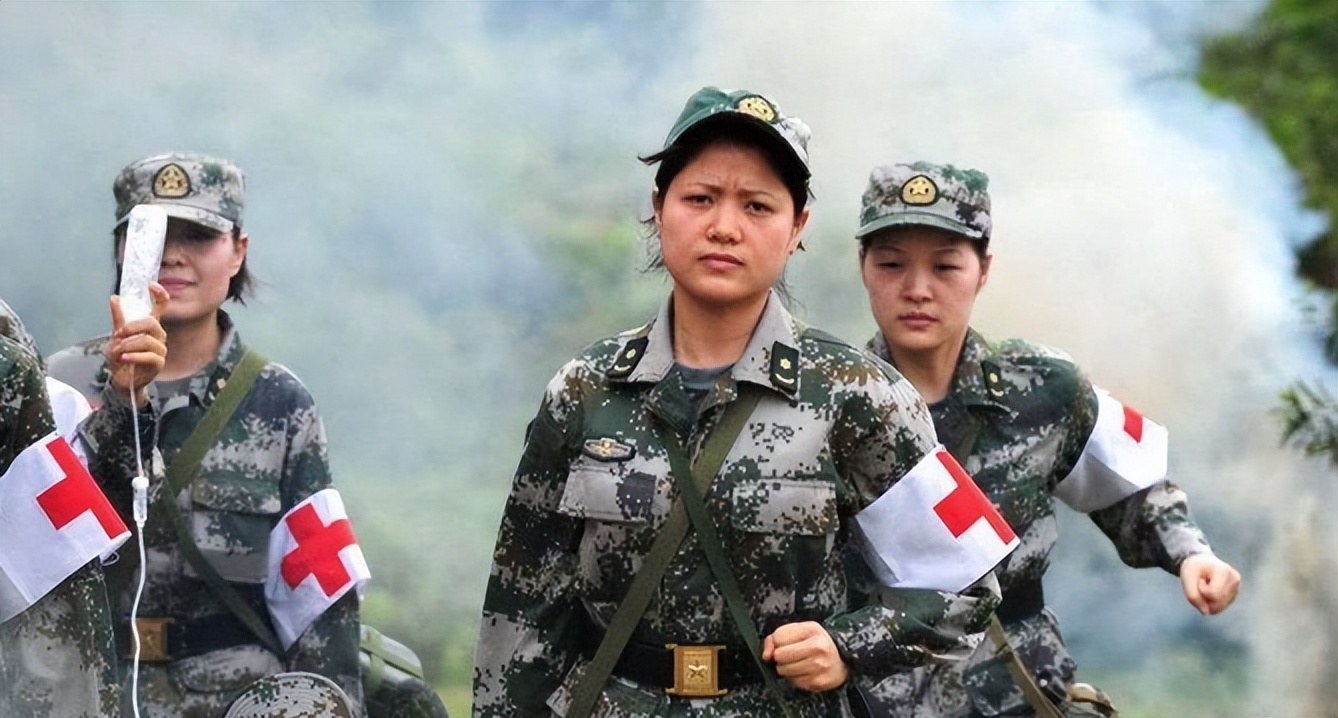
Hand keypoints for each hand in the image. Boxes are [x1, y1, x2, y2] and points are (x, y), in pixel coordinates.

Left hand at [104, 282, 168, 407]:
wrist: (120, 380)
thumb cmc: (120, 357)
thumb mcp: (116, 336)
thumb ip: (118, 319)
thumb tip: (115, 298)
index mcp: (149, 326)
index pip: (161, 307)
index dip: (160, 295)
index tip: (151, 286)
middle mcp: (157, 336)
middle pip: (152, 323)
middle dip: (133, 327)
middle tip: (118, 334)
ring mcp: (159, 350)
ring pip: (148, 340)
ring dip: (129, 344)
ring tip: (118, 351)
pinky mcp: (158, 364)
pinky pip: (150, 356)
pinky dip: (134, 356)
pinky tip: (124, 358)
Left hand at [761, 621, 847, 692]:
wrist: (843, 659)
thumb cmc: (818, 642)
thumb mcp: (801, 630)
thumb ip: (779, 635)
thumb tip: (766, 655)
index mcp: (812, 630)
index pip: (778, 637)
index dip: (778, 641)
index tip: (786, 643)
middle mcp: (817, 648)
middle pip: (779, 655)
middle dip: (780, 656)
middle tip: (791, 654)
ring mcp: (818, 667)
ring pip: (783, 670)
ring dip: (786, 668)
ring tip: (799, 663)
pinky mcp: (816, 683)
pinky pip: (792, 681)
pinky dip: (795, 677)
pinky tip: (805, 671)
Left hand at [1179, 553, 1240, 614]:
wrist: (1201, 561)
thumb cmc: (1194, 568)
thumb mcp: (1187, 578)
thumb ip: (1192, 596)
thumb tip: (1206, 612)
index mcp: (1224, 571)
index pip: (1213, 594)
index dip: (1201, 590)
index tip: (1200, 579)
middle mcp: (1234, 579)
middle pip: (1218, 602)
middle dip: (1204, 598)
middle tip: (1202, 584)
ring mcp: (1237, 587)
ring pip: (1220, 607)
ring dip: (1208, 601)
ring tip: (1207, 586)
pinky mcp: (1235, 594)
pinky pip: (1221, 607)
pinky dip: (1212, 603)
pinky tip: (1211, 590)